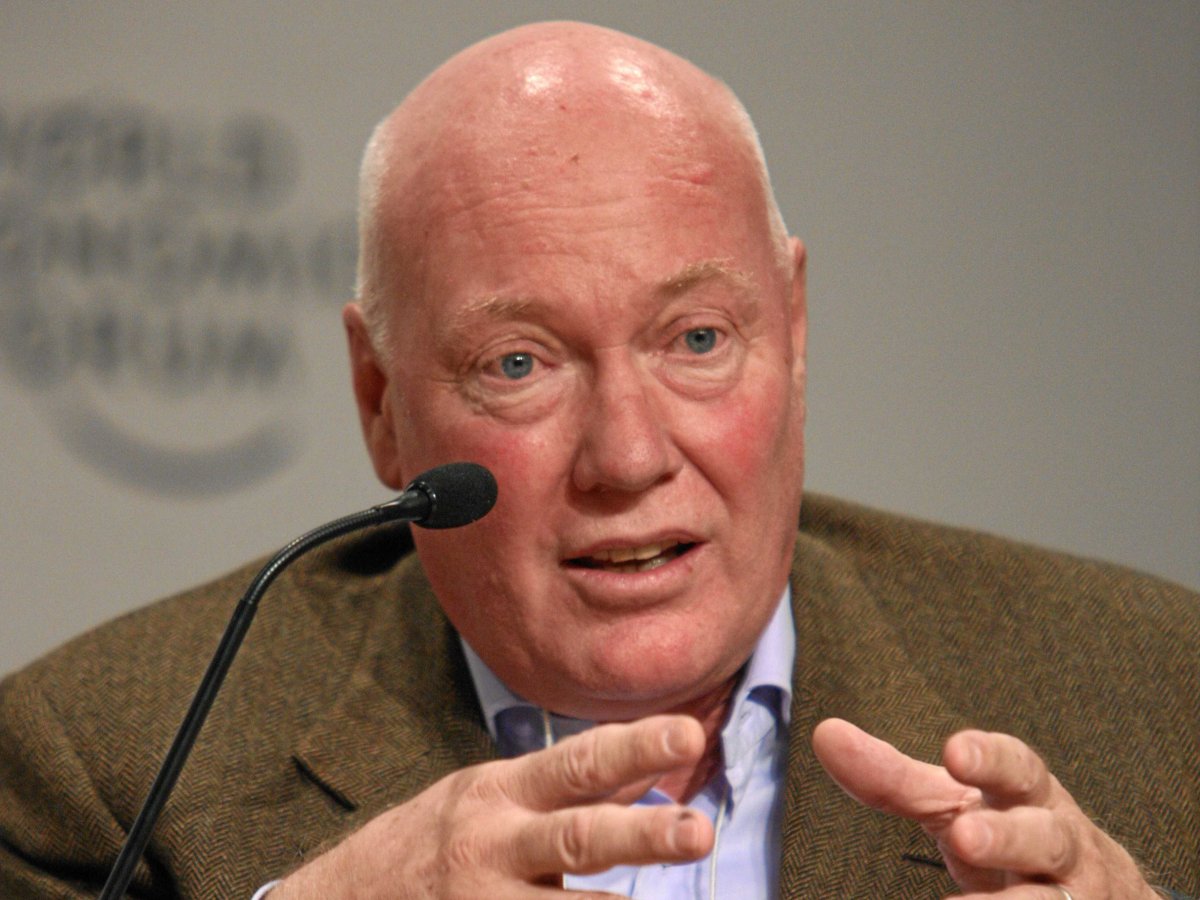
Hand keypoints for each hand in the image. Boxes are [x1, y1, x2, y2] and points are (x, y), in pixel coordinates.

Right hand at [273, 715, 713, 898]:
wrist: (346, 896)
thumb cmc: (437, 836)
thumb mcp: (497, 794)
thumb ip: (572, 785)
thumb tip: (652, 765)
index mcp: (502, 792)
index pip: (578, 762)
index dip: (634, 746)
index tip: (687, 736)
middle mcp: (494, 845)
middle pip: (576, 836)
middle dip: (641, 835)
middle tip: (699, 832)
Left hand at [812, 718, 1157, 898]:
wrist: (1097, 895)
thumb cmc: (1008, 832)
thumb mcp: (956, 802)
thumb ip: (895, 777)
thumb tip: (825, 733)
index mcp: (1030, 795)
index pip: (1018, 766)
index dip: (991, 757)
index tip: (955, 751)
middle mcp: (1061, 842)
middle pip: (1045, 835)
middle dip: (1007, 836)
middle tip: (963, 835)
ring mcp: (1075, 897)